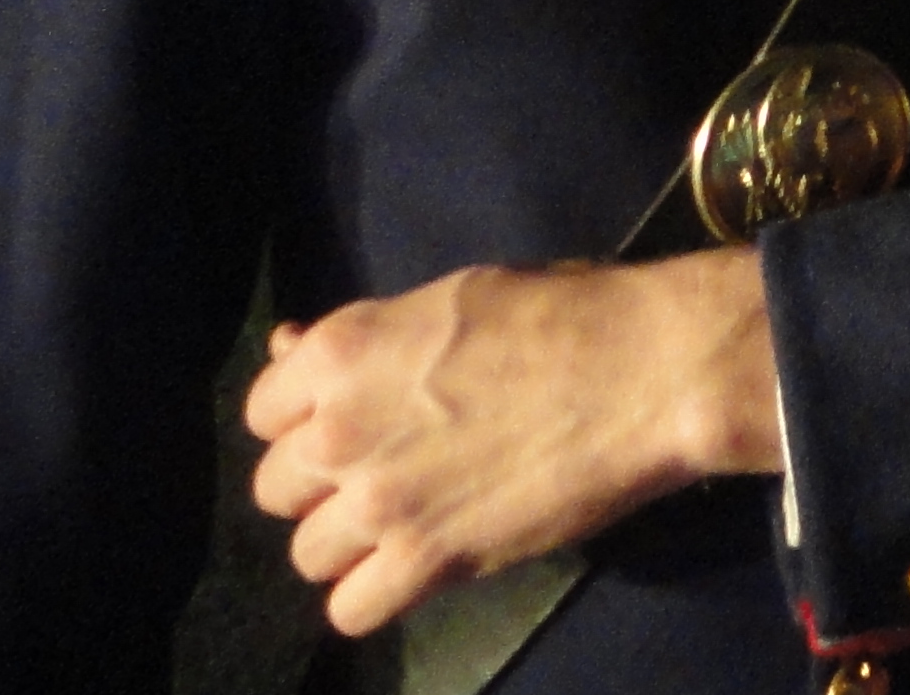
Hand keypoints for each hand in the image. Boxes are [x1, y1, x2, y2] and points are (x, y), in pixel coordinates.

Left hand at [244, 250, 782, 633]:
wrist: (647, 371)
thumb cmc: (564, 314)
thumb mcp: (453, 298)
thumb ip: (368, 337)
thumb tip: (292, 351)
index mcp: (343, 352)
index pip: (262, 411)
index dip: (306, 419)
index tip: (353, 422)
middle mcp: (339, 430)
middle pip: (277, 489)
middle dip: (324, 485)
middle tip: (389, 472)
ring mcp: (378, 500)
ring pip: (308, 554)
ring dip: (351, 543)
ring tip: (409, 523)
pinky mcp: (425, 559)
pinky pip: (349, 610)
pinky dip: (375, 597)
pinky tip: (415, 569)